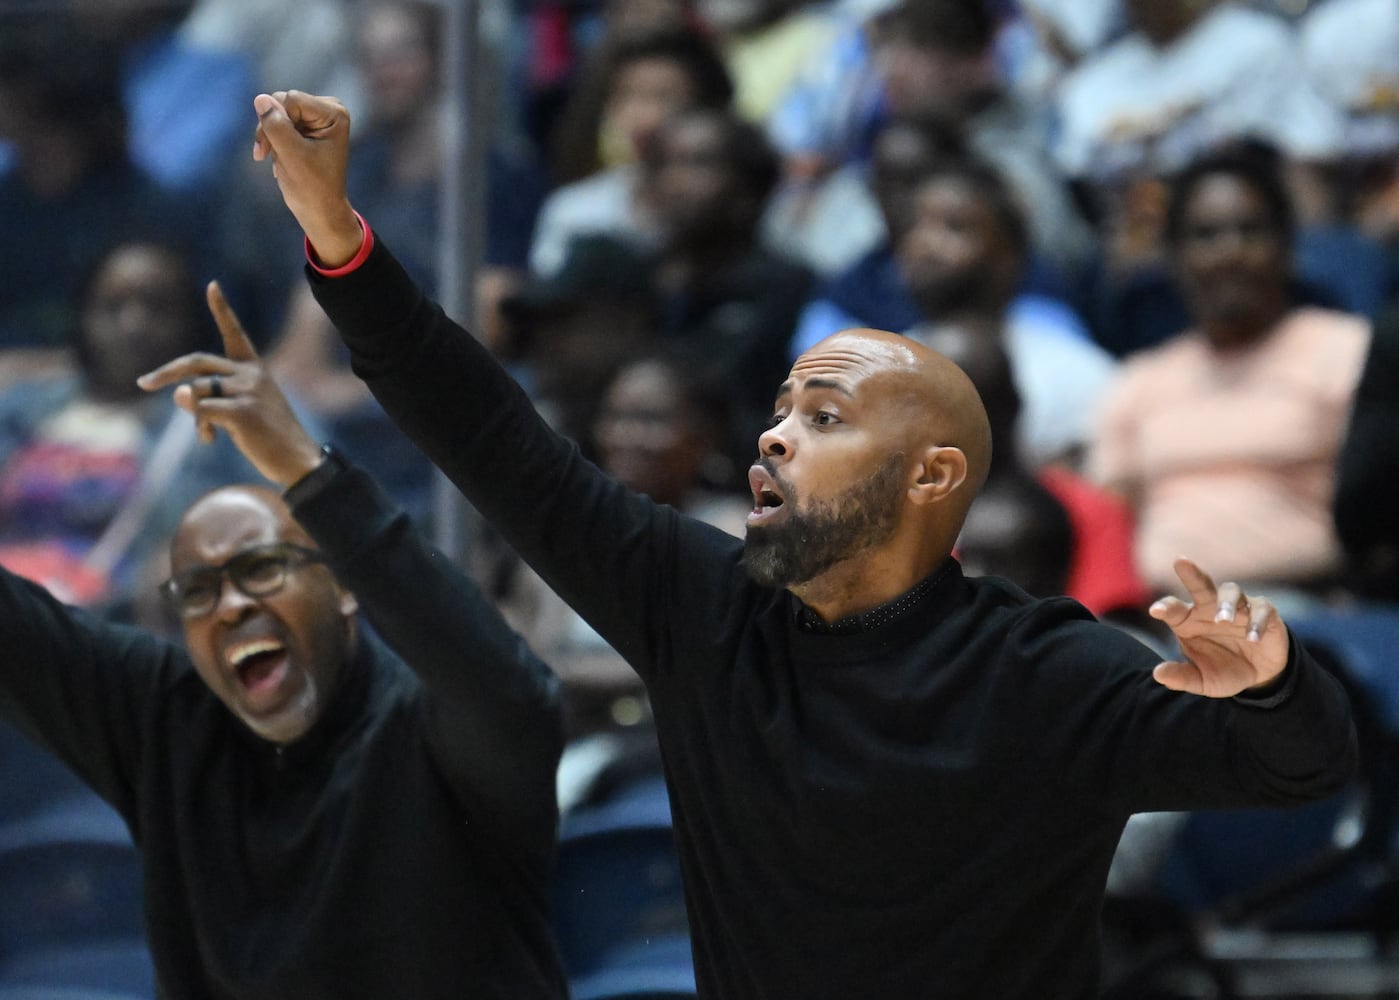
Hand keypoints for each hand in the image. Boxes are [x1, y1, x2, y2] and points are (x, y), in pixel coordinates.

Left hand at [137, 282, 325, 486]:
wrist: (298, 460)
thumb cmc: (269, 436)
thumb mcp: (240, 410)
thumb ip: (210, 398)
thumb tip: (178, 394)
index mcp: (254, 368)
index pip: (234, 332)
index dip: (222, 309)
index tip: (212, 285)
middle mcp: (251, 373)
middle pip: (196, 362)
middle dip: (166, 372)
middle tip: (143, 383)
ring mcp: (248, 391)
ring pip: (195, 391)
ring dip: (193, 415)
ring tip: (207, 434)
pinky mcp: (243, 411)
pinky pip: (200, 410)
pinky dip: (198, 425)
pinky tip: (210, 439)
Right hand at [251, 90, 362, 267]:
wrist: (319, 210)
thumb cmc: (311, 187)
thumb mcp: (291, 155)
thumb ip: (276, 125)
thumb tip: (260, 98)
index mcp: (334, 113)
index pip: (291, 99)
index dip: (278, 120)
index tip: (272, 147)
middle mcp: (327, 110)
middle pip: (282, 102)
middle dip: (271, 127)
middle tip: (264, 153)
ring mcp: (315, 117)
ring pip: (275, 111)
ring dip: (268, 135)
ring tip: (270, 157)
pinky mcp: (303, 126)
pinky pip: (276, 121)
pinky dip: (272, 139)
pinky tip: (276, 158)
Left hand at [1147, 557, 1289, 697]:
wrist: (1260, 676)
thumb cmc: (1224, 670)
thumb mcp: (1202, 680)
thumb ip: (1182, 677)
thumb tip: (1158, 674)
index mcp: (1189, 620)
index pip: (1173, 608)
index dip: (1165, 607)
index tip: (1155, 611)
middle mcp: (1210, 608)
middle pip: (1200, 585)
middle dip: (1191, 573)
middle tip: (1180, 562)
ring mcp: (1238, 607)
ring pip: (1231, 591)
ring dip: (1226, 602)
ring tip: (1221, 620)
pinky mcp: (1264, 612)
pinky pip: (1261, 609)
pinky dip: (1256, 621)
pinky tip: (1252, 637)